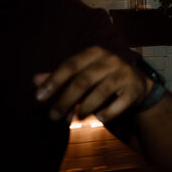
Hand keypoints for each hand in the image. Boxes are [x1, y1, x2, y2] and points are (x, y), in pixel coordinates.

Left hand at [34, 46, 148, 122]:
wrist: (137, 85)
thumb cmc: (102, 78)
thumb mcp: (81, 74)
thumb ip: (60, 78)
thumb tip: (35, 81)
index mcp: (95, 53)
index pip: (70, 65)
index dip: (54, 81)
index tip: (39, 98)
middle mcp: (111, 60)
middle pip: (84, 80)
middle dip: (66, 99)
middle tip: (53, 116)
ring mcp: (125, 74)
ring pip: (102, 91)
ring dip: (85, 108)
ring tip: (74, 118)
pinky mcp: (134, 89)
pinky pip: (120, 103)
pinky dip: (107, 113)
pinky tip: (98, 119)